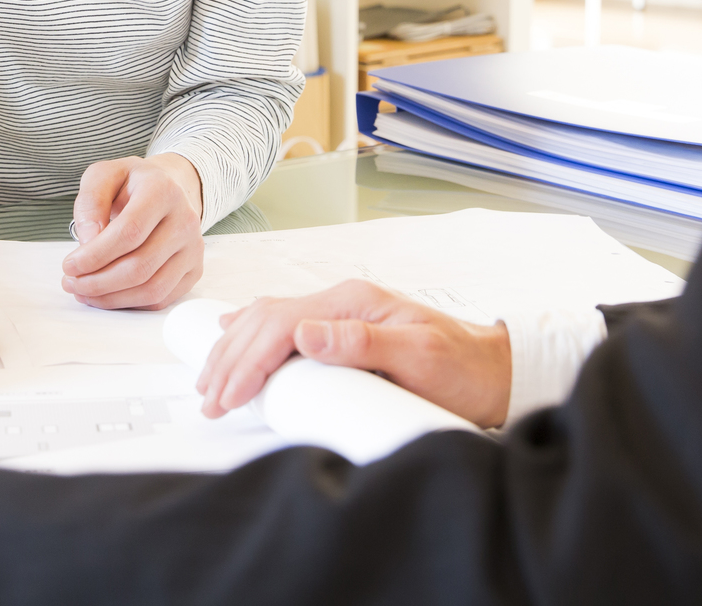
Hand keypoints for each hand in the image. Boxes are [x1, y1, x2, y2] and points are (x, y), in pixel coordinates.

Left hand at [60, 152, 203, 308]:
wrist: (169, 186)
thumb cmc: (132, 184)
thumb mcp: (103, 175)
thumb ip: (91, 202)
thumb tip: (88, 243)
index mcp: (162, 190)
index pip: (129, 233)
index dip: (95, 255)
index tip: (70, 265)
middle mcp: (185, 220)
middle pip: (140, 266)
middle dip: (98, 282)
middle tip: (71, 283)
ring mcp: (193, 248)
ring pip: (152, 289)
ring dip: (112, 298)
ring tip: (85, 292)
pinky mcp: (194, 269)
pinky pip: (161, 298)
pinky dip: (130, 303)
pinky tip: (108, 294)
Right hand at [195, 279, 512, 427]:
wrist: (493, 371)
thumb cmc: (461, 368)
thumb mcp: (418, 355)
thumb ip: (363, 342)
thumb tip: (305, 333)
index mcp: (352, 301)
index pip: (280, 324)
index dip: (247, 361)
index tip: (227, 397)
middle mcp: (340, 300)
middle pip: (265, 320)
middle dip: (230, 360)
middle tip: (209, 400)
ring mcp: (339, 312)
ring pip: (267, 319)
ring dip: (234, 348)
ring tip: (209, 380)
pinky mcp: (341, 329)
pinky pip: (281, 323)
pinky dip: (251, 333)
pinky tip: (234, 335)